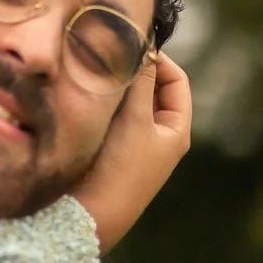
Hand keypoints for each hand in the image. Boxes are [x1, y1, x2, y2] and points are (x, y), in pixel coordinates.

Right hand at [69, 51, 191, 252]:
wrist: (90, 216)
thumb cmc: (121, 169)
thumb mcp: (136, 120)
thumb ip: (141, 81)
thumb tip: (146, 46)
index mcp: (176, 131)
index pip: (176, 80)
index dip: (159, 59)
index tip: (133, 46)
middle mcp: (159, 137)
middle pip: (152, 89)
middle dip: (135, 72)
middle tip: (111, 56)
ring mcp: (134, 146)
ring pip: (130, 102)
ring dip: (117, 87)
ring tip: (98, 74)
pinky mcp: (111, 152)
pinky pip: (112, 117)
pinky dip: (104, 103)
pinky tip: (86, 98)